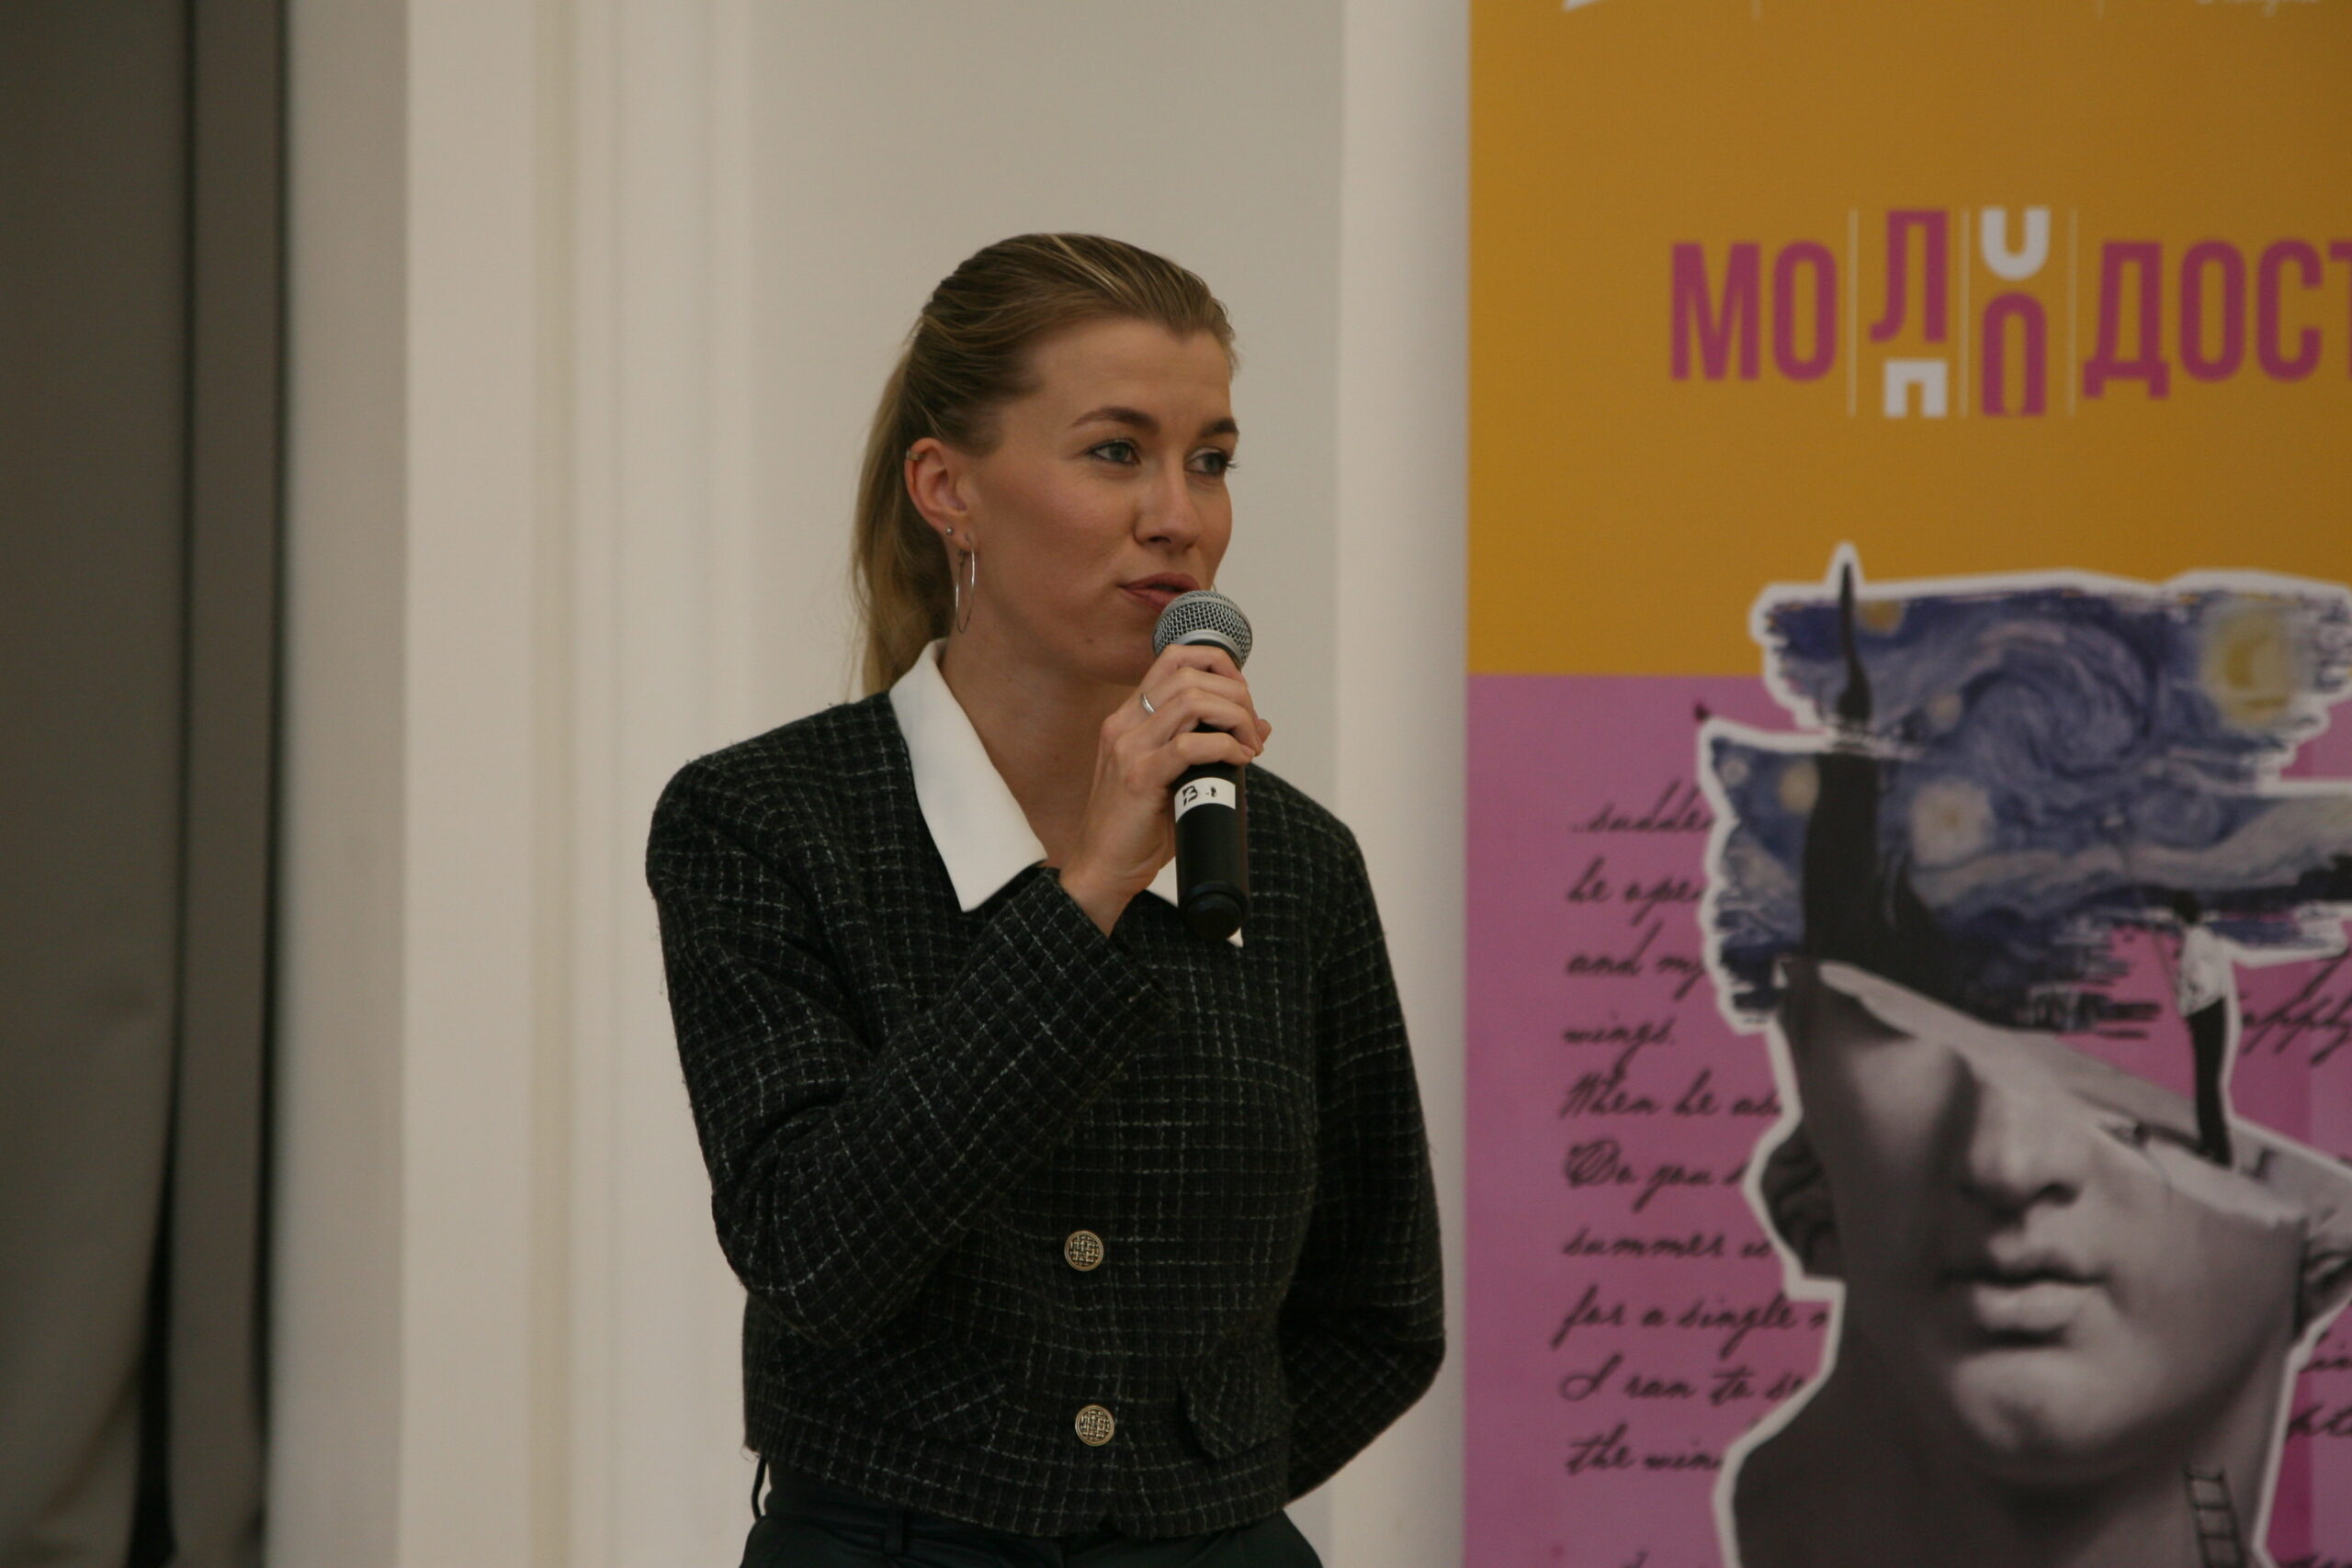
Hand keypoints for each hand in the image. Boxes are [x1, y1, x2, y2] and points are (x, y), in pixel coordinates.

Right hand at [1059, 643, 1272, 934]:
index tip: (1242, 695)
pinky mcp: (1138, 776)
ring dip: (1235, 717)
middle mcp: (1124, 724)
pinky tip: (1238, 761)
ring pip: (1192, 700)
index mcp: (1129, 717)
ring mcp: (1128, 748)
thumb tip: (1259, 727)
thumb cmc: (1136, 828)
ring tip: (1249, 745)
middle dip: (1235, 693)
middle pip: (1188, 673)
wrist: (1102, 868)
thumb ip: (1208, 747)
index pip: (1173, 659)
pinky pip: (1191, 745)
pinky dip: (1225, 747)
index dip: (1217, 664)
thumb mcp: (1175, 777)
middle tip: (1252, 727)